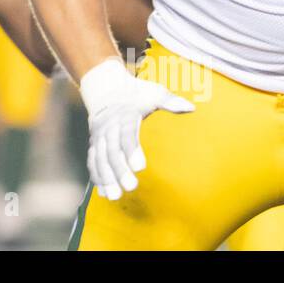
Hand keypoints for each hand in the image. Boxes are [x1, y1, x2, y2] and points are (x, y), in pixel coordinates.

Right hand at [79, 57, 194, 200]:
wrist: (105, 86)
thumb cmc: (134, 93)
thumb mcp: (152, 92)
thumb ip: (169, 101)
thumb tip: (190, 108)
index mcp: (124, 114)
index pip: (127, 133)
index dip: (132, 150)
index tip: (140, 167)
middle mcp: (108, 126)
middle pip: (111, 150)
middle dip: (119, 169)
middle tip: (130, 186)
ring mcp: (99, 135)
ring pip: (100, 158)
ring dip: (106, 177)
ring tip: (114, 196)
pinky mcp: (94, 143)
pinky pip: (93, 161)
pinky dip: (97, 176)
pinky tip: (103, 192)